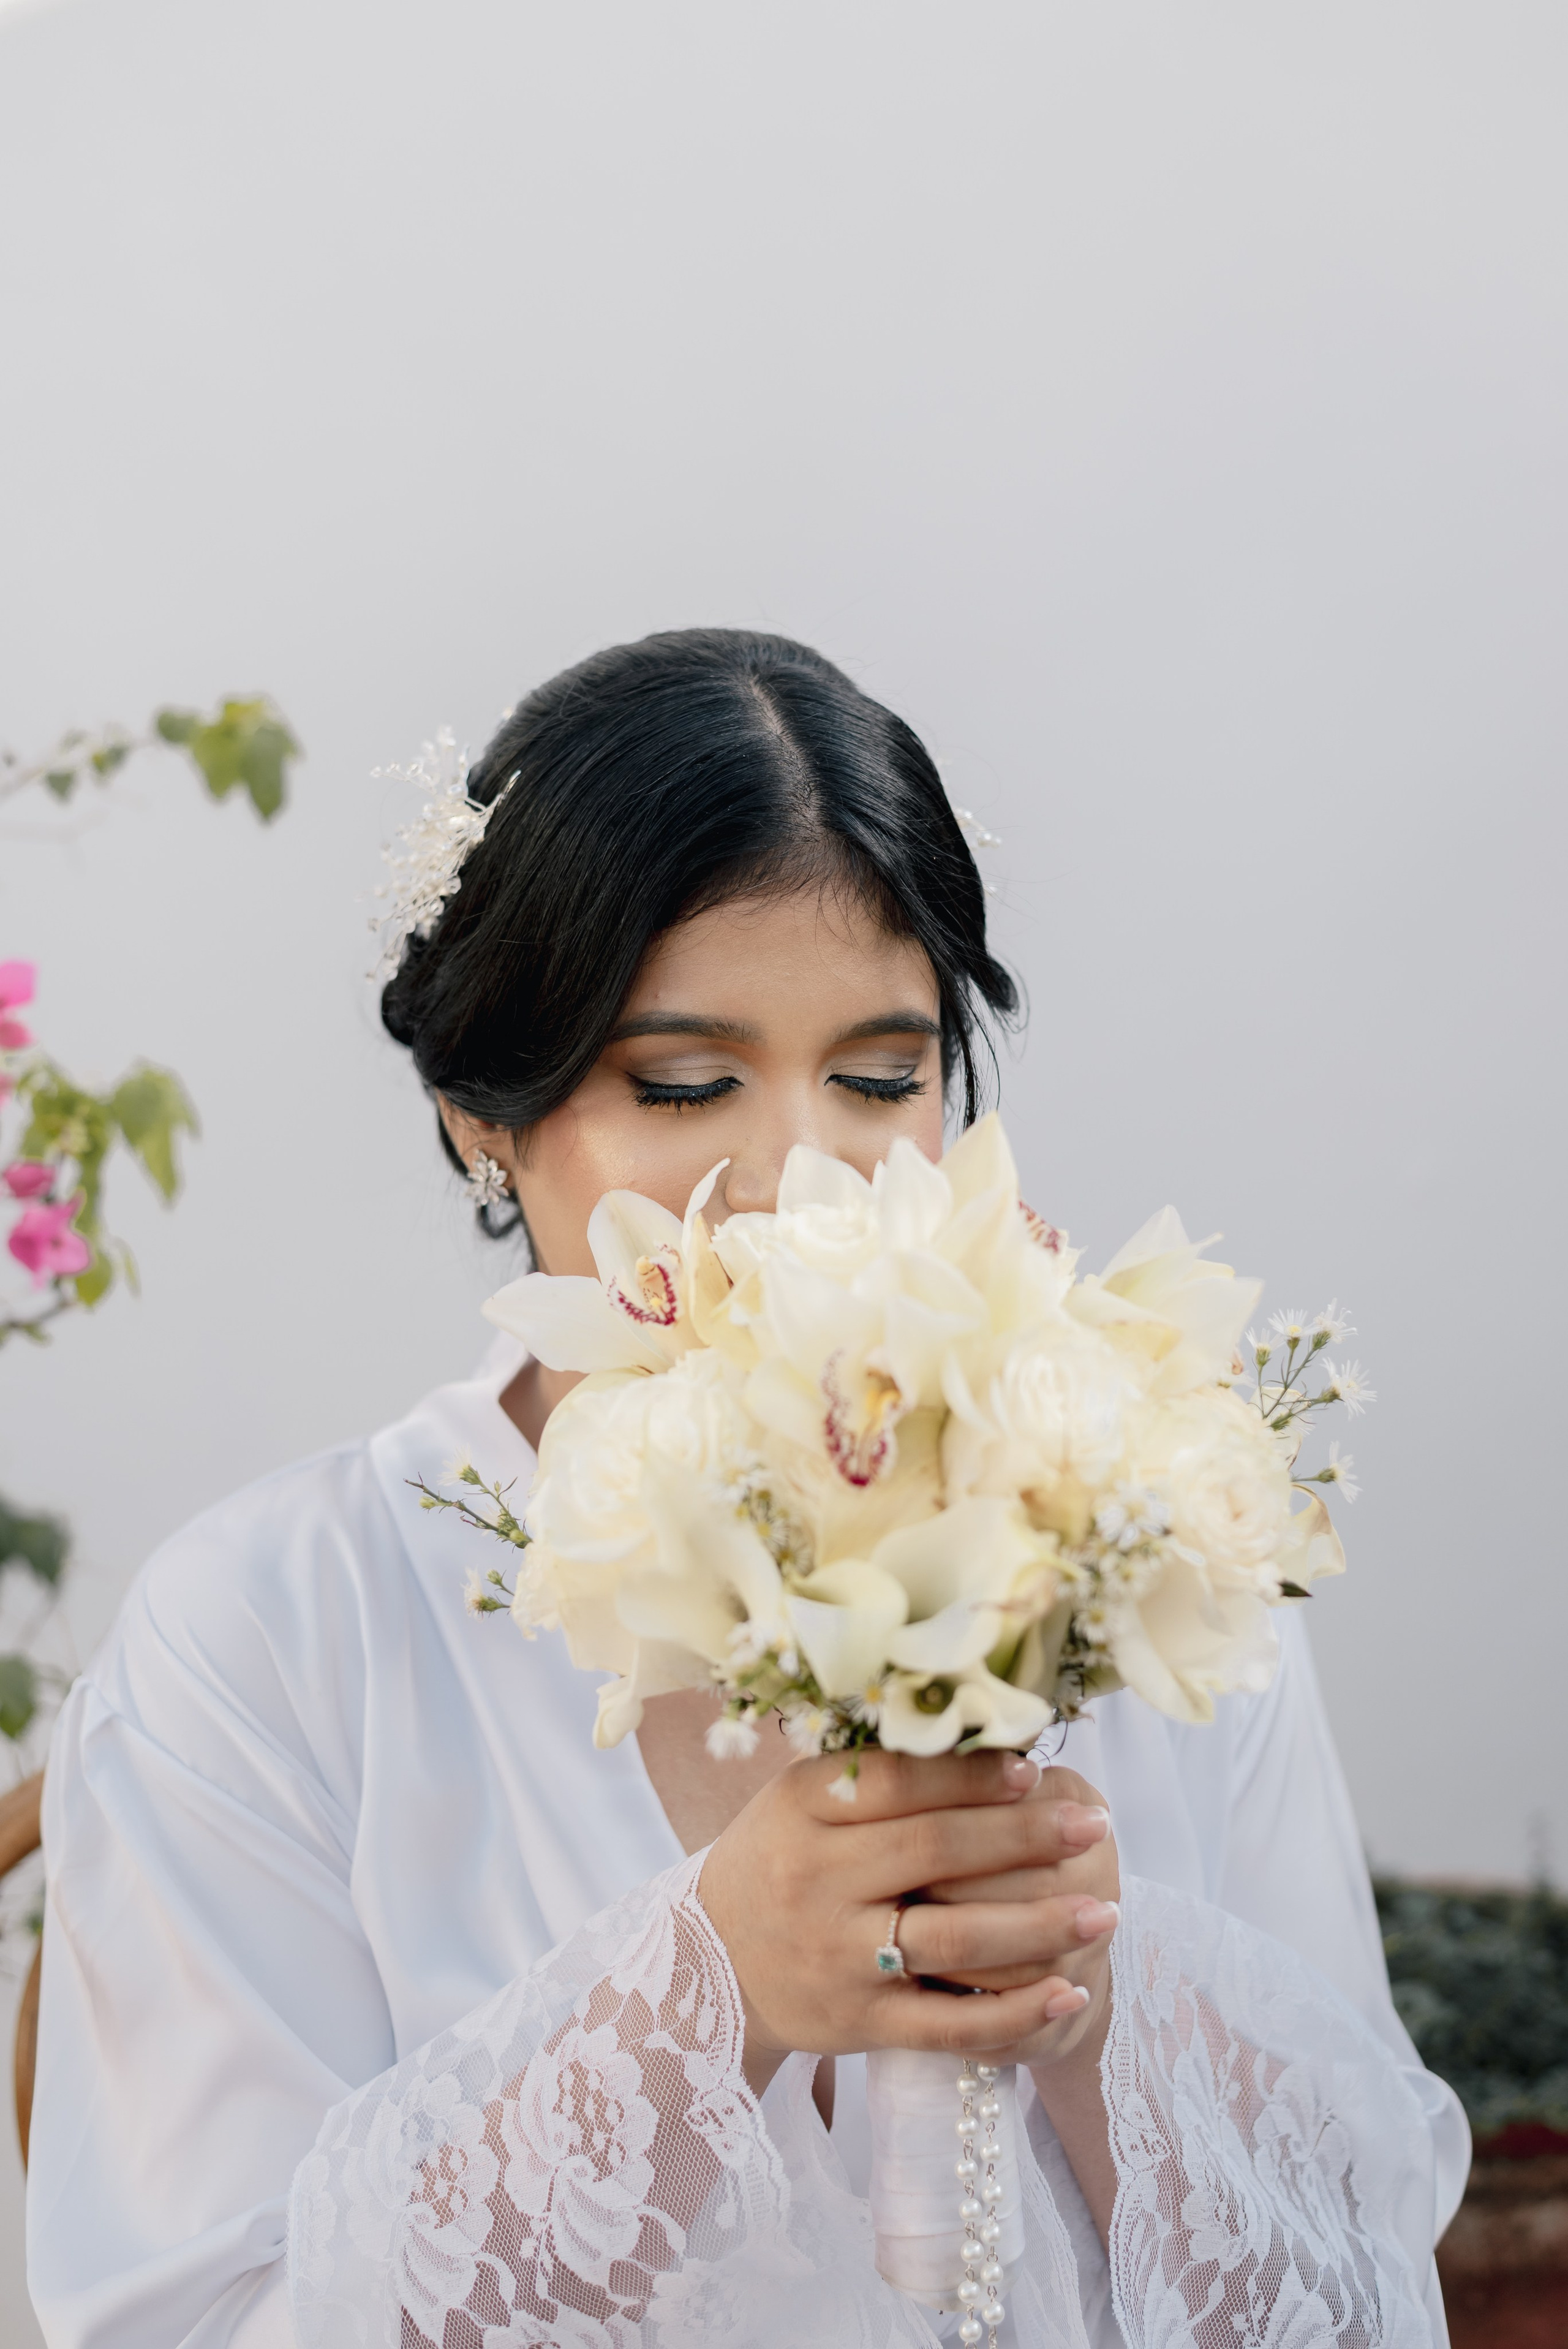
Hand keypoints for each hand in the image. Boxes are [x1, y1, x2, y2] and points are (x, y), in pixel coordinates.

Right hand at [698, 1749, 1109, 2092]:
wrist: (706, 1968)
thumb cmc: (778, 1862)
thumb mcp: (800, 1802)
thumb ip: (875, 1775)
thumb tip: (987, 1738)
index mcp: (802, 1808)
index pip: (898, 1781)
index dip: (971, 1774)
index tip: (1035, 1767)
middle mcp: (817, 1879)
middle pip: (936, 1851)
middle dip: (1027, 1837)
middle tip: (1094, 1826)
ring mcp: (840, 1956)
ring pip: (954, 1938)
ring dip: (1040, 1924)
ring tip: (1104, 1911)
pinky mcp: (859, 2022)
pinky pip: (948, 2023)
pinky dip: (1015, 2011)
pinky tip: (1069, 1993)